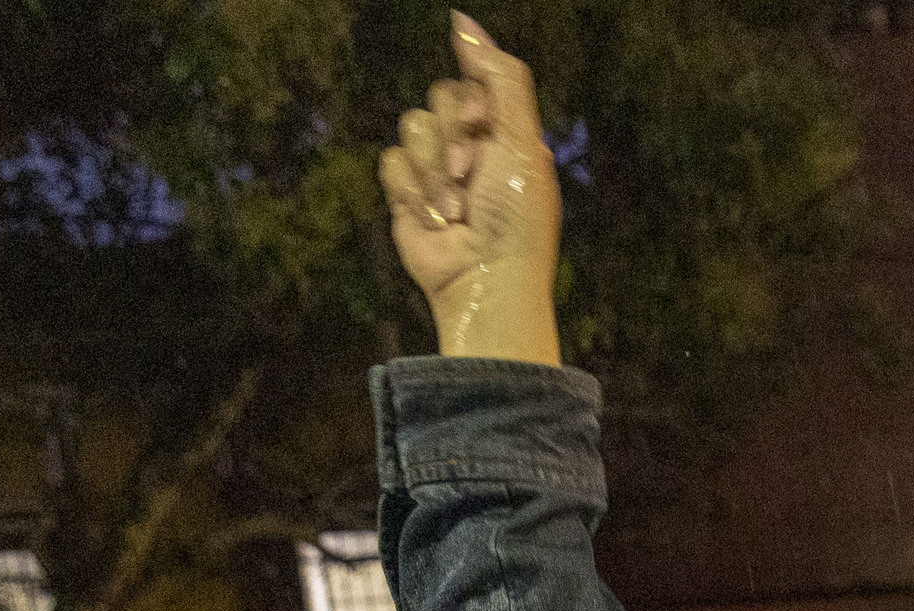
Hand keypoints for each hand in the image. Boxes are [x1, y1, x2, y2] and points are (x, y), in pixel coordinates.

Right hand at [378, 14, 562, 363]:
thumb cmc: (515, 220)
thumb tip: (462, 22)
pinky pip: (391, 161)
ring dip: (435, 172)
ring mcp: (437, 169)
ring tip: (457, 210)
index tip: (482, 129)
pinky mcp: (407, 195)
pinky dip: (412, 192)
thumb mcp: (522, 141)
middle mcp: (471, 145)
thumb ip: (500, 77)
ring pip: (412, 128)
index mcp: (505, 131)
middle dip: (453, 140)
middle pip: (438, 98)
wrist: (484, 281)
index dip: (470, 103)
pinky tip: (436, 221)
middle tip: (472, 178)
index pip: (472, 80)